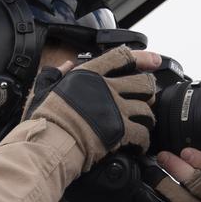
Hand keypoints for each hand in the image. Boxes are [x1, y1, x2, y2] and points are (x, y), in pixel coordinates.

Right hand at [23, 46, 160, 170]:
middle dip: (149, 90)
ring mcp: (115, 109)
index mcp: (90, 74)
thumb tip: (66, 65)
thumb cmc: (47, 118)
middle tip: (148, 98)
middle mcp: (107, 88)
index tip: (154, 60)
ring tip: (145, 124)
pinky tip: (140, 144)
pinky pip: (142, 133)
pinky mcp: (121, 130)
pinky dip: (144, 140)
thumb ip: (56, 74)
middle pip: (143, 83)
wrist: (51, 141)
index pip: (122, 57)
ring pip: (146, 109)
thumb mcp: (46, 88)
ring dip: (148, 117)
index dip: (142, 57)